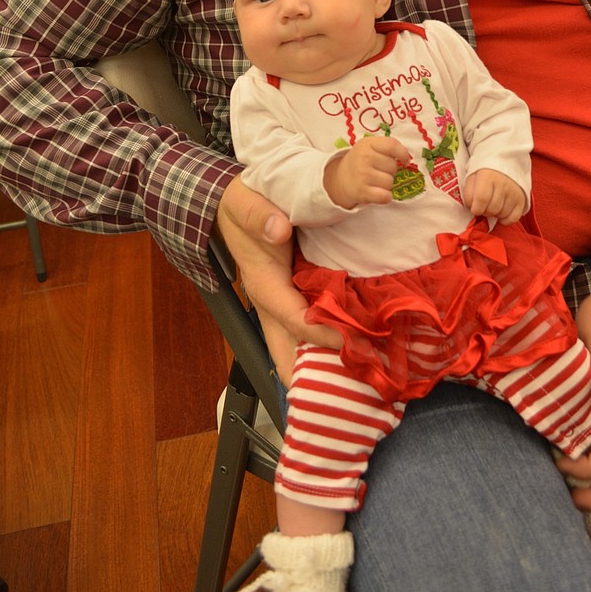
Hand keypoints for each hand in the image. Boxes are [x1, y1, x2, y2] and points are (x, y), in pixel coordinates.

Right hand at [214, 174, 340, 382]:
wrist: (227, 206)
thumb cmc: (237, 206)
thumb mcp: (243, 202)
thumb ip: (258, 215)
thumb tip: (278, 230)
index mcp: (264, 287)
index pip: (296, 321)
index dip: (325, 334)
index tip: (356, 340)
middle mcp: (270, 306)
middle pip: (289, 358)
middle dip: (317, 379)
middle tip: (355, 389)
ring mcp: (279, 308)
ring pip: (298, 352)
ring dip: (324, 367)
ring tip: (363, 378)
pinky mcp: (290, 301)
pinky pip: (308, 334)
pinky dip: (329, 346)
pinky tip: (358, 349)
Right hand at [324, 135, 409, 208]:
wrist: (340, 179)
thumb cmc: (361, 161)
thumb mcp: (370, 147)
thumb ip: (388, 147)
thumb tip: (407, 158)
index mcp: (368, 144)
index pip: (392, 145)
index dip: (403, 154)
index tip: (405, 161)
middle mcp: (364, 157)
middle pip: (393, 167)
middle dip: (389, 171)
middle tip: (377, 172)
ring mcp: (362, 174)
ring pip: (390, 182)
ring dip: (386, 185)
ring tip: (374, 182)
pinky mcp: (362, 192)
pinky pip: (385, 196)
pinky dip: (385, 197)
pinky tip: (377, 193)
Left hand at [462, 169, 526, 224]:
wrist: (504, 164)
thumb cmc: (484, 174)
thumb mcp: (471, 178)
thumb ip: (468, 193)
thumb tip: (472, 208)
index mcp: (488, 176)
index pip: (481, 199)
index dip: (476, 209)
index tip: (475, 207)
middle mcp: (503, 184)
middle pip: (492, 209)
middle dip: (484, 211)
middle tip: (484, 205)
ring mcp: (514, 192)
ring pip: (502, 214)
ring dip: (494, 214)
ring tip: (492, 205)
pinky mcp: (521, 200)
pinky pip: (513, 218)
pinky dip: (505, 219)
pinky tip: (501, 211)